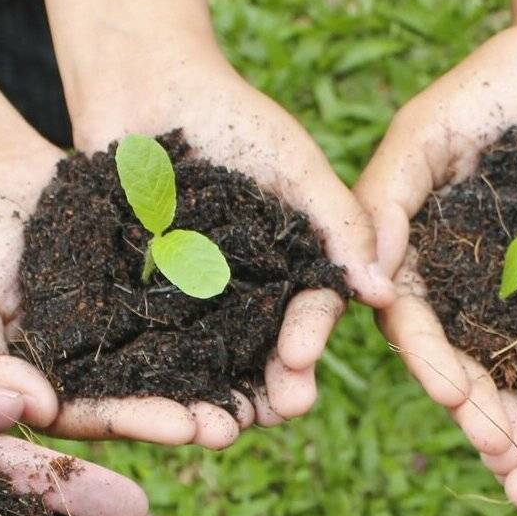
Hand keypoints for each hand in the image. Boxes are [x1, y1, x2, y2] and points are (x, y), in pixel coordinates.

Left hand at [59, 43, 393, 448]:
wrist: (143, 86)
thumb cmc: (232, 116)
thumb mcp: (294, 163)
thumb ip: (339, 222)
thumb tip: (383, 293)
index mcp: (292, 270)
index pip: (309, 317)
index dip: (309, 342)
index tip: (301, 361)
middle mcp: (246, 296)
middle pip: (264, 357)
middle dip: (275, 388)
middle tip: (281, 410)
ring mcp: (189, 302)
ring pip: (207, 364)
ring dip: (216, 401)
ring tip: (216, 430)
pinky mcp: (133, 301)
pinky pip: (142, 346)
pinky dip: (149, 378)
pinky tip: (148, 403)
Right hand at [356, 0, 516, 506]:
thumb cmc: (503, 73)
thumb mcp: (433, 126)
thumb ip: (388, 195)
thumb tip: (368, 284)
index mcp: (419, 253)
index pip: (414, 326)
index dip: (434, 369)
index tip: (461, 401)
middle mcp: (467, 282)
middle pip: (466, 368)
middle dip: (484, 422)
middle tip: (512, 464)